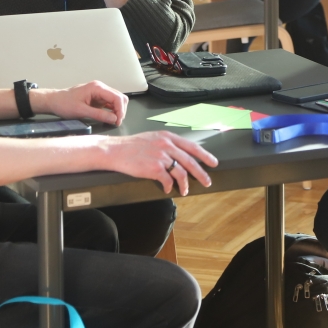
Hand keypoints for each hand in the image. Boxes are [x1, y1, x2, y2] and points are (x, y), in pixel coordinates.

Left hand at [33, 81, 126, 125]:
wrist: (55, 101)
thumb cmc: (64, 103)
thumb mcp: (81, 111)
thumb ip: (99, 115)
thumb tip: (114, 119)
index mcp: (97, 88)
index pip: (117, 97)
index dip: (120, 110)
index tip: (118, 121)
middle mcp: (100, 88)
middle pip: (119, 97)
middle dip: (121, 110)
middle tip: (116, 122)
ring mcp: (99, 93)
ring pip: (116, 100)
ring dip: (118, 111)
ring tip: (113, 121)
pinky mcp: (98, 98)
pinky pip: (110, 103)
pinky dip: (112, 111)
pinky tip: (109, 118)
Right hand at [101, 130, 218, 195]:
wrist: (114, 151)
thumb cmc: (131, 146)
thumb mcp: (152, 138)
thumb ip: (167, 144)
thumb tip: (179, 155)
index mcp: (167, 137)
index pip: (192, 146)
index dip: (205, 155)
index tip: (213, 162)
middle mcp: (166, 145)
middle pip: (190, 161)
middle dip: (201, 173)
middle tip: (207, 181)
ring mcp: (161, 156)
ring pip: (181, 172)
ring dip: (185, 184)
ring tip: (185, 190)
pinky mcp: (154, 168)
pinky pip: (168, 180)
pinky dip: (170, 186)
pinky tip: (168, 189)